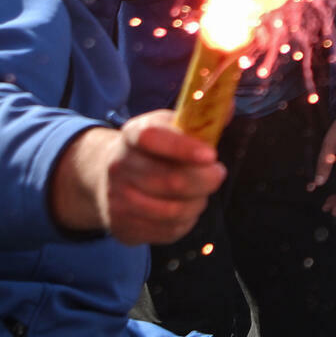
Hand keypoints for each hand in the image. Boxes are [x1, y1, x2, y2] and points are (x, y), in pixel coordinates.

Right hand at [48, 113, 225, 243]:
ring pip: (174, 210)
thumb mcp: (171, 126)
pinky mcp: (122, 226)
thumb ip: (201, 117)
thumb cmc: (154, 150)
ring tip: (199, 192)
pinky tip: (183, 209)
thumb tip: (228, 105)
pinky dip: (185, 222)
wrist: (107, 176)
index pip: (153, 138)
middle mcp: (119, 166)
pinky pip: (168, 231)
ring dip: (198, 202)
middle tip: (217, 174)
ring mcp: (116, 199)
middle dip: (206, 180)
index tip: (211, 155)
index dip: (183, 148)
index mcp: (133, 134)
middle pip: (172, 181)